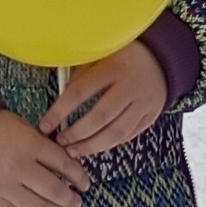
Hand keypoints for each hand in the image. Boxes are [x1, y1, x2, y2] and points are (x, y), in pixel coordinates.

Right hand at [0, 106, 92, 206]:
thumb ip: (42, 145)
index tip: (85, 182)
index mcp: (29, 145)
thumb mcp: (22, 126)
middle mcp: (19, 168)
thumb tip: (62, 164)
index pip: (64, 164)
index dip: (79, 176)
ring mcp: (4, 187)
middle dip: (70, 198)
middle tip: (77, 201)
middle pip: (54, 189)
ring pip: (37, 206)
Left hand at [40, 43, 168, 158]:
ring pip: (117, 131)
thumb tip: (60, 102)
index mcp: (113, 66)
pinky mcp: (152, 115)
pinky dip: (110, 144)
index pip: (81, 92)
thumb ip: (82, 74)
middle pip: (100, 116)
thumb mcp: (101, 55)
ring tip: (74, 152)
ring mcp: (144, 102)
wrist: (161, 58)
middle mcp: (130, 86)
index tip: (44, 125)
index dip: (60, 111)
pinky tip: (94, 147)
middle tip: (60, 142)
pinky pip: (129, 135)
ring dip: (92, 146)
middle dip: (76, 133)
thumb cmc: (122, 56)